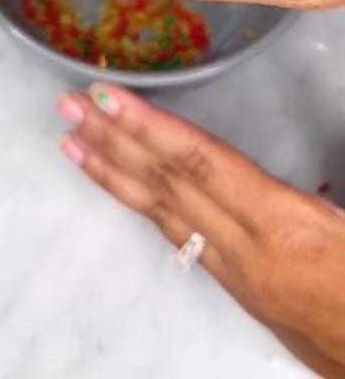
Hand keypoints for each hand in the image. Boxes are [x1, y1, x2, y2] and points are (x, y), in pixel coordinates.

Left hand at [56, 84, 344, 377]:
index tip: (107, 97)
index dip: (150, 127)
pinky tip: (118, 181)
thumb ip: (316, 194)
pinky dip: (140, 202)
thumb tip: (295, 148)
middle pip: (168, 185)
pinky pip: (175, 234)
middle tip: (66, 107)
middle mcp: (247, 249)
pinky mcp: (234, 284)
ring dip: (112, 170)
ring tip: (71, 139)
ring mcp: (234, 271)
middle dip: (113, 141)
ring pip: (162, 212)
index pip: (200, 163)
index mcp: (283, 225)